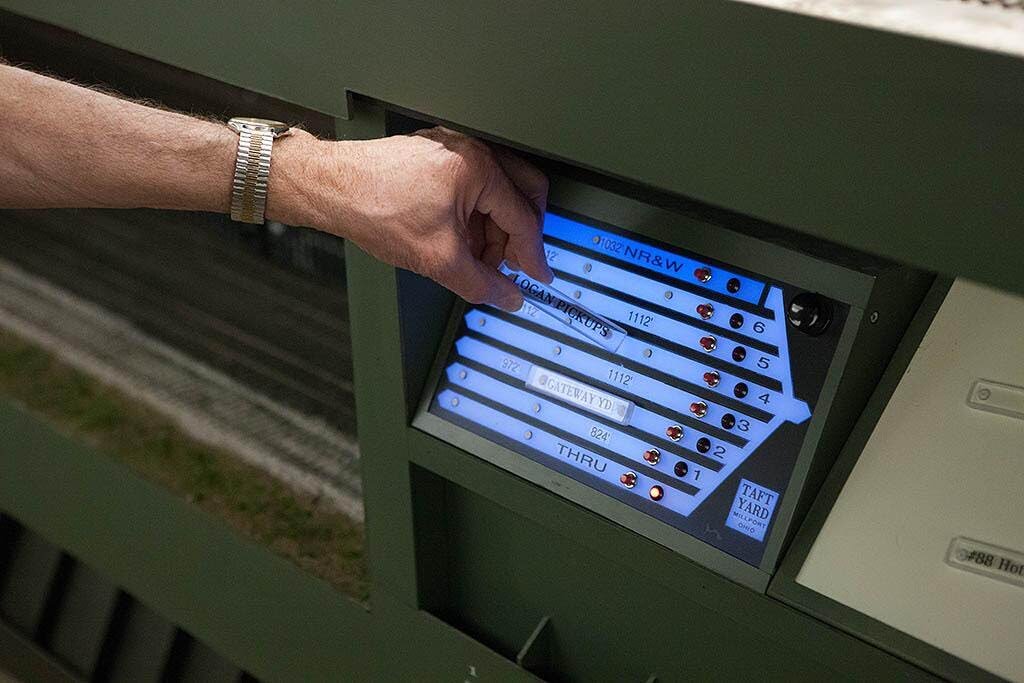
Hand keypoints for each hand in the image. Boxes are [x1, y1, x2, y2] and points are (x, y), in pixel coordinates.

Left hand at [271, 127, 551, 310]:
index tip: (537, 277)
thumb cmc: (373, 208)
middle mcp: (470, 150)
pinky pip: (473, 185)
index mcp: (479, 168)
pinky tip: (458, 239)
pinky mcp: (435, 156)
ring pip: (496, 191)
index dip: (533, 255)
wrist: (330, 190)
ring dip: (494, 228)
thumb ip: (482, 284)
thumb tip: (507, 297)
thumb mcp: (438, 260)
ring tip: (476, 258)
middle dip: (519, 236)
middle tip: (513, 265)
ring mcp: (453, 149)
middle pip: (521, 195)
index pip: (524, 217)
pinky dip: (474, 215)